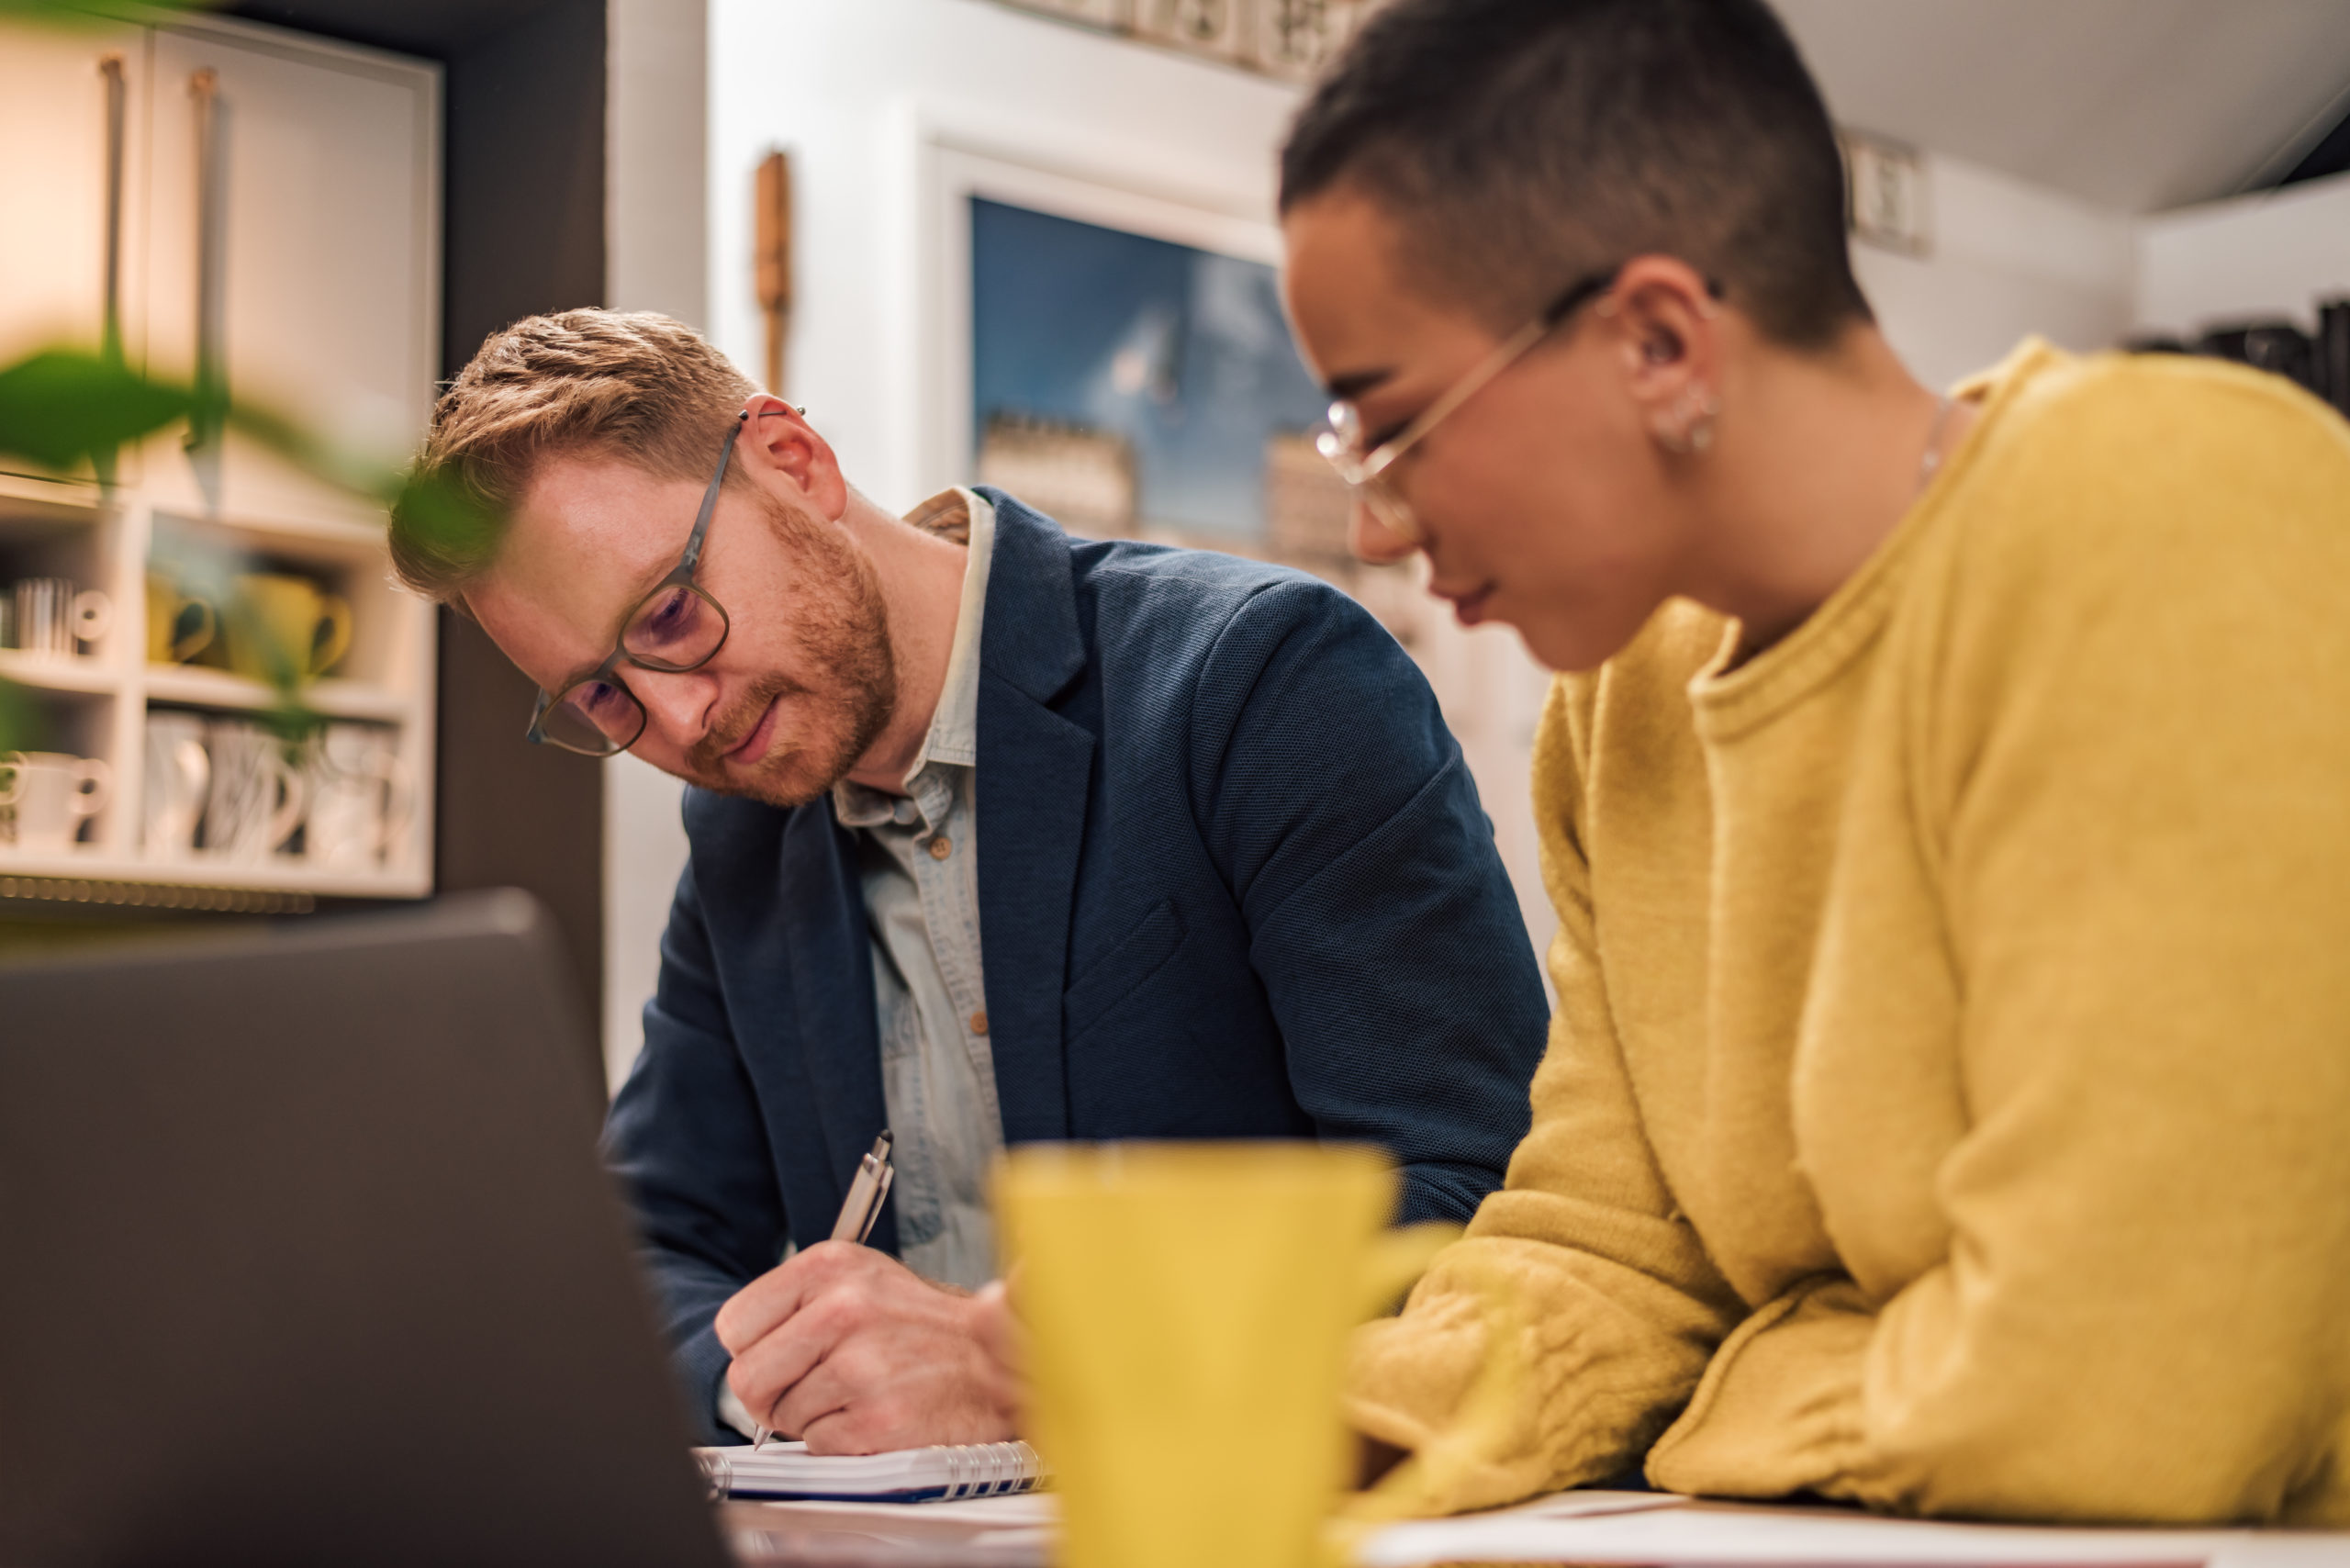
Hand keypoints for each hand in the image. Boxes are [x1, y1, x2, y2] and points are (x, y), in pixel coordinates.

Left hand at [714, 1243, 1019, 1454]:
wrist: (997, 1360)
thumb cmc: (924, 1324)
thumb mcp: (862, 1279)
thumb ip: (798, 1302)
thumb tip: (742, 1347)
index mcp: (830, 1266)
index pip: (734, 1323)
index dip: (753, 1350)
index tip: (779, 1356)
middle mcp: (843, 1308)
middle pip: (747, 1377)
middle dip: (770, 1394)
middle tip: (809, 1388)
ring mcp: (860, 1365)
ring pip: (782, 1416)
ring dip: (812, 1417)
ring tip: (859, 1393)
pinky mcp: (876, 1417)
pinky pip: (816, 1444)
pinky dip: (840, 1439)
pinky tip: (874, 1413)